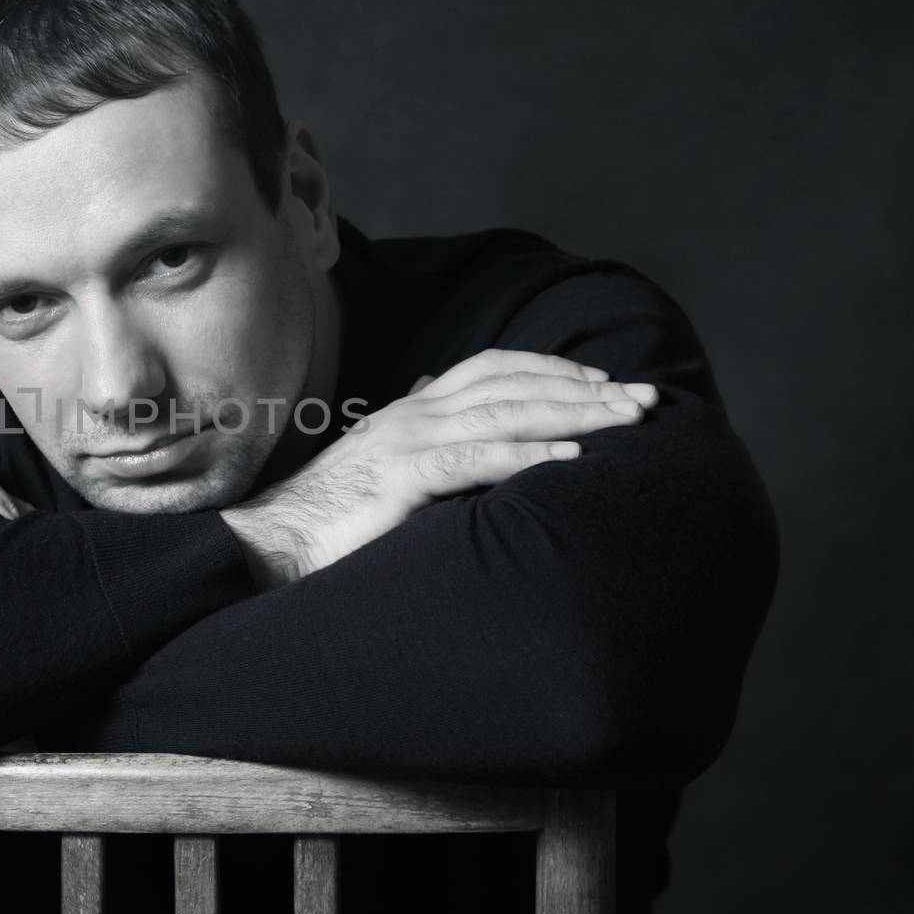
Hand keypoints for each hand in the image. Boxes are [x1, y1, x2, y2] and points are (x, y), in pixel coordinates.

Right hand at [220, 349, 657, 587]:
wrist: (267, 545)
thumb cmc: (325, 519)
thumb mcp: (378, 467)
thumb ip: (415, 440)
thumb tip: (443, 412)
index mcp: (410, 409)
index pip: (494, 369)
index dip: (555, 369)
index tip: (607, 382)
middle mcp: (413, 413)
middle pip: (514, 382)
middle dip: (587, 387)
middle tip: (646, 399)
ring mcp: (407, 441)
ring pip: (506, 411)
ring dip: (575, 412)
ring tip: (628, 421)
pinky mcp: (402, 477)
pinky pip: (478, 457)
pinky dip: (531, 452)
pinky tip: (573, 456)